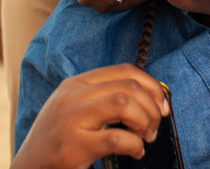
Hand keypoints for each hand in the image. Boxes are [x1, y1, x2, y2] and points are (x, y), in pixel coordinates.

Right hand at [12, 64, 169, 168]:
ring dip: (144, 121)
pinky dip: (135, 144)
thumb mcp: (74, 108)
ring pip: (123, 103)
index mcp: (77, 84)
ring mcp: (71, 120)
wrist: (27, 168)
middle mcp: (74, 96)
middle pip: (128, 86)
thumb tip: (147, 97)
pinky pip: (116, 138)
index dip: (151, 85)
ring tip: (146, 137)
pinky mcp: (73, 147)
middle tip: (155, 126)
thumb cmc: (57, 140)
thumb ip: (102, 97)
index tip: (162, 103)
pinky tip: (136, 151)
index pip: (124, 70)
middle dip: (152, 106)